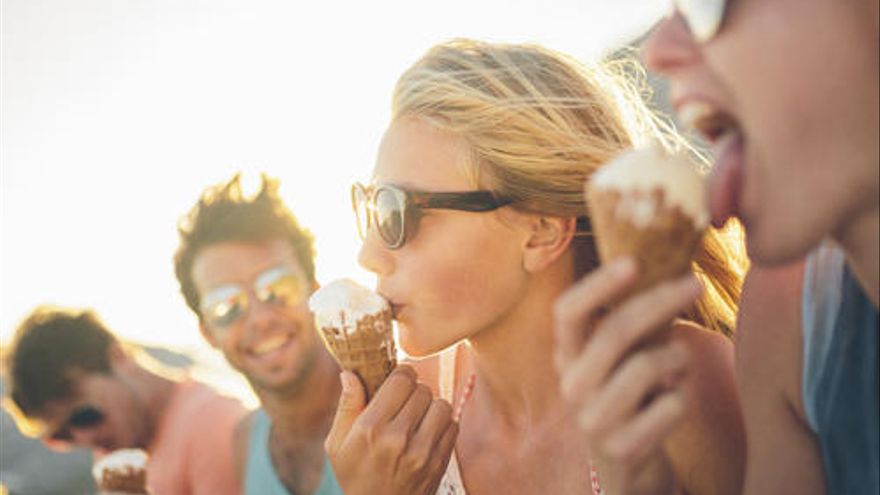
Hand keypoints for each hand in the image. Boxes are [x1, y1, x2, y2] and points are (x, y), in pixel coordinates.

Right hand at [325, 365, 458, 494]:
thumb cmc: (354, 477)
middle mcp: (398, 438)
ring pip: (441, 404)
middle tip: (404, 402)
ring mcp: (422, 452)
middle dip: (414, 391)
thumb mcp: (337, 445)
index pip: (401, 380)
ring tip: (417, 417)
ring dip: (430, 406)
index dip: (401, 374)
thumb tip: (350, 373)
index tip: (397, 379)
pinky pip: (452, 425)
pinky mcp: (440, 463)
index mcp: (370, 429)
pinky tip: (426, 433)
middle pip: (422, 389)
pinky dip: (442, 424)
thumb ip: (346, 406)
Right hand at [554, 258, 700, 494]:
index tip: (633, 261)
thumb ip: (631, 323)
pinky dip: (683, 397)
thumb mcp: (620, 360)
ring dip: (677, 358)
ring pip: (647, 365)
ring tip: (679, 366)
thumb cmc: (629, 399)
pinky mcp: (621, 448)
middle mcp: (572, 386)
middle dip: (661, 301)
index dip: (597, 284)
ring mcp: (593, 420)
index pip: (567, 312)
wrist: (626, 471)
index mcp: (567, 357)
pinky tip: (673, 404)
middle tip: (694, 283)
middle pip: (615, 330)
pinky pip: (672, 404)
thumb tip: (669, 268)